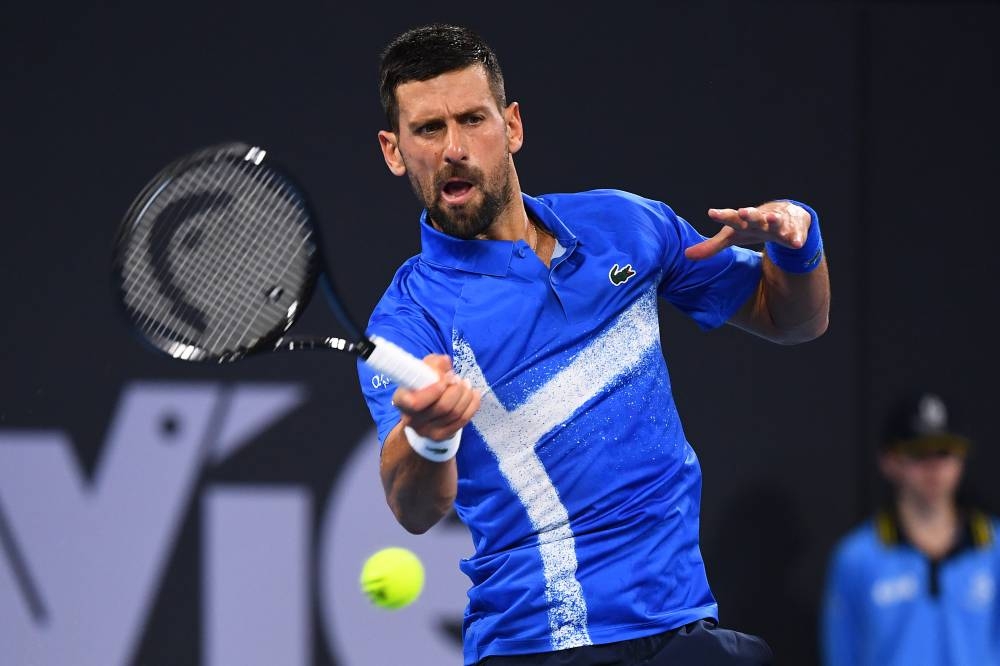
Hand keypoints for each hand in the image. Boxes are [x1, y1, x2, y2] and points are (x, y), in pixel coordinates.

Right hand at [391, 354, 480, 441]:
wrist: (422, 413)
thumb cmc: (422, 386)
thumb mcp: (423, 371)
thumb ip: (433, 364)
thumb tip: (445, 361)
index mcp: (401, 401)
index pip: (415, 402)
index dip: (434, 390)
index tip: (446, 377)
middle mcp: (412, 419)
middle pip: (442, 407)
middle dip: (456, 389)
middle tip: (458, 379)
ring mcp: (427, 430)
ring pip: (455, 413)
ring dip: (465, 395)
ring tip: (466, 384)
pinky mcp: (442, 435)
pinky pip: (462, 420)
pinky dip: (472, 405)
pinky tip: (474, 394)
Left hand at [684, 201, 811, 260]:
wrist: (784, 215)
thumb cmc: (751, 227)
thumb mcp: (732, 237)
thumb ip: (711, 246)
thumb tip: (686, 255)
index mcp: (743, 221)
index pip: (730, 217)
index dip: (721, 215)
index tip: (712, 212)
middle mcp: (759, 219)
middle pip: (754, 216)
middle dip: (749, 214)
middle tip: (744, 211)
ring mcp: (778, 223)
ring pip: (776, 221)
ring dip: (774, 220)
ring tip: (772, 219)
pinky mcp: (793, 230)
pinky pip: (795, 234)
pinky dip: (796, 237)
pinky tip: (797, 243)